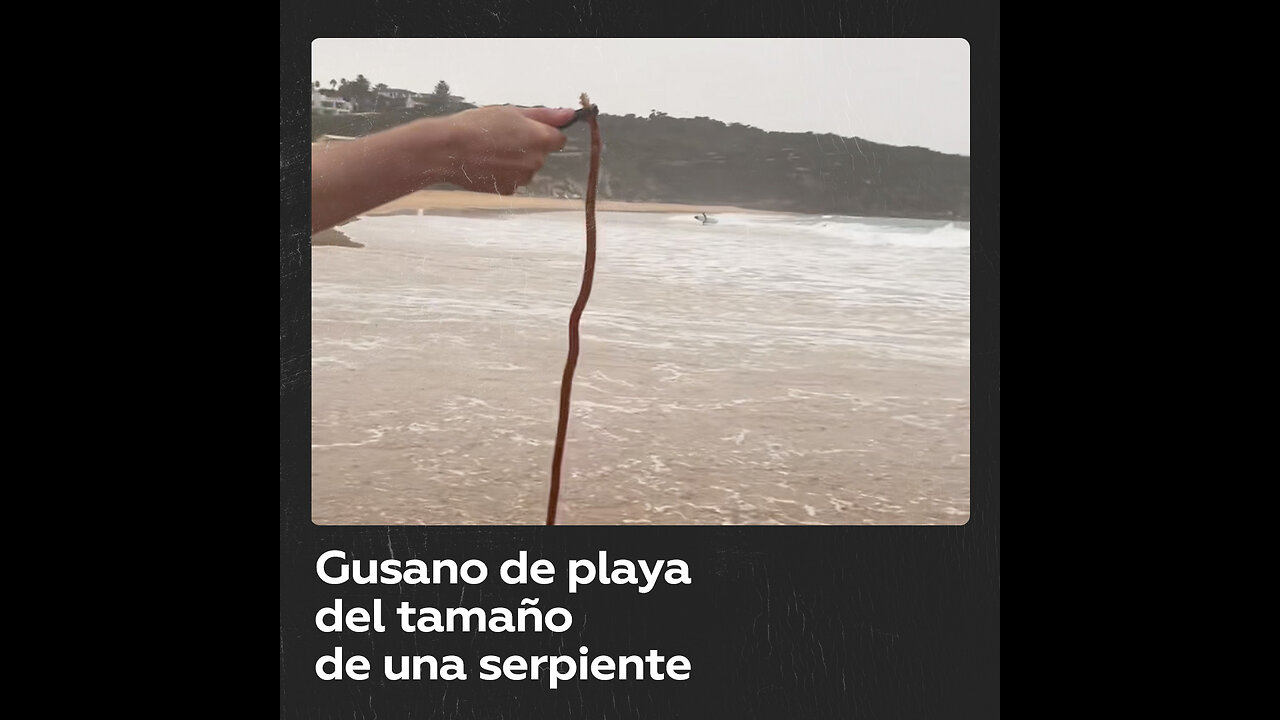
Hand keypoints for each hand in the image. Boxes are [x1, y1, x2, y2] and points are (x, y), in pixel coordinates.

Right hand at [442, 105, 574, 194]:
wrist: (448, 150)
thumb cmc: (477, 126)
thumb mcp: (512, 112)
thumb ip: (544, 115)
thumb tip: (569, 114)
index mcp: (541, 140)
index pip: (558, 139)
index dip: (543, 133)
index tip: (527, 130)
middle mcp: (537, 162)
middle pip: (541, 154)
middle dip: (528, 147)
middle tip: (503, 137)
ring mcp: (523, 179)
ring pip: (526, 168)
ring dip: (516, 161)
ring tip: (491, 150)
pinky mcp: (508, 190)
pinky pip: (513, 180)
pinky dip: (504, 174)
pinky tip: (487, 164)